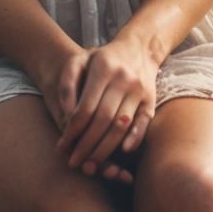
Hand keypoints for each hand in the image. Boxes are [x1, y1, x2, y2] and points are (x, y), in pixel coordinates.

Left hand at [56, 34, 158, 182]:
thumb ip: (67, 83)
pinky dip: (135, 139)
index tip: (62, 146)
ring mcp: (139, 89)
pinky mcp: (150, 99)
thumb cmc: (103, 58)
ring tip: (91, 164)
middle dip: (86, 146)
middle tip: (73, 162)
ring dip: (105, 149)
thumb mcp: (80, 60)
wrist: (139, 47)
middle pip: (103, 120)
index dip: (72, 131)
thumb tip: (66, 115)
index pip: (85, 108)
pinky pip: (143, 123)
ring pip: (121, 126)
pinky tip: (122, 152)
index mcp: (103, 68)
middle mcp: (123, 79)